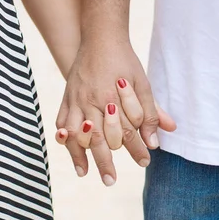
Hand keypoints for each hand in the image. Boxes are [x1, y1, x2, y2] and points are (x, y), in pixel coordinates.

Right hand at [56, 36, 166, 185]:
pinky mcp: (67, 96)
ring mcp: (76, 98)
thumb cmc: (124, 61)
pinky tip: (69, 148)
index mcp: (112, 96)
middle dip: (105, 162)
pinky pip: (62, 120)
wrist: (100, 38)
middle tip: (111, 181)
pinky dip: (64, 137)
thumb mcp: (142, 83)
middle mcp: (91, 99)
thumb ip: (150, 111)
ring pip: (76, 132)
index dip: (136, 149)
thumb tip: (156, 141)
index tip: (145, 162)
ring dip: (79, 155)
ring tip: (85, 173)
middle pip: (98, 138)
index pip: (125, 131)